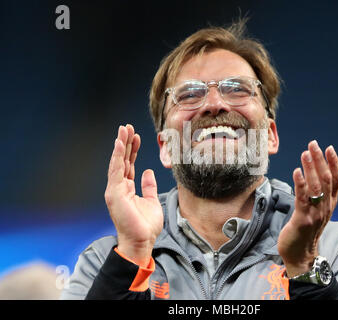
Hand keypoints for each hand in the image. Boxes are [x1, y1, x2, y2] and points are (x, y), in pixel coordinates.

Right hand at [104, 124, 163, 266]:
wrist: (142, 241)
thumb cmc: (145, 225)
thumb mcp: (151, 201)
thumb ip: (148, 186)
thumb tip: (148, 172)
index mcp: (127, 189)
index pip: (129, 164)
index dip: (132, 150)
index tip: (136, 136)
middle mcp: (119, 187)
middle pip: (122, 160)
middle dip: (125, 143)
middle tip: (128, 127)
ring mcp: (115, 190)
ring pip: (117, 162)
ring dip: (120, 145)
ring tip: (124, 130)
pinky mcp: (114, 193)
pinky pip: (116, 170)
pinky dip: (117, 156)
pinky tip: (120, 143)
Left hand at [277, 140, 337, 276]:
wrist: (301, 254)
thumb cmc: (309, 228)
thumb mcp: (322, 208)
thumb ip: (329, 190)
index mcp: (330, 203)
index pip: (336, 179)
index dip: (333, 163)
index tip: (329, 148)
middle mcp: (325, 206)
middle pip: (325, 179)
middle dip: (320, 160)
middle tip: (313, 145)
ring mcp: (315, 213)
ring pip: (315, 187)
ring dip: (310, 168)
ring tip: (305, 154)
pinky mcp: (303, 219)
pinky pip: (302, 199)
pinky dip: (300, 184)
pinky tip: (296, 172)